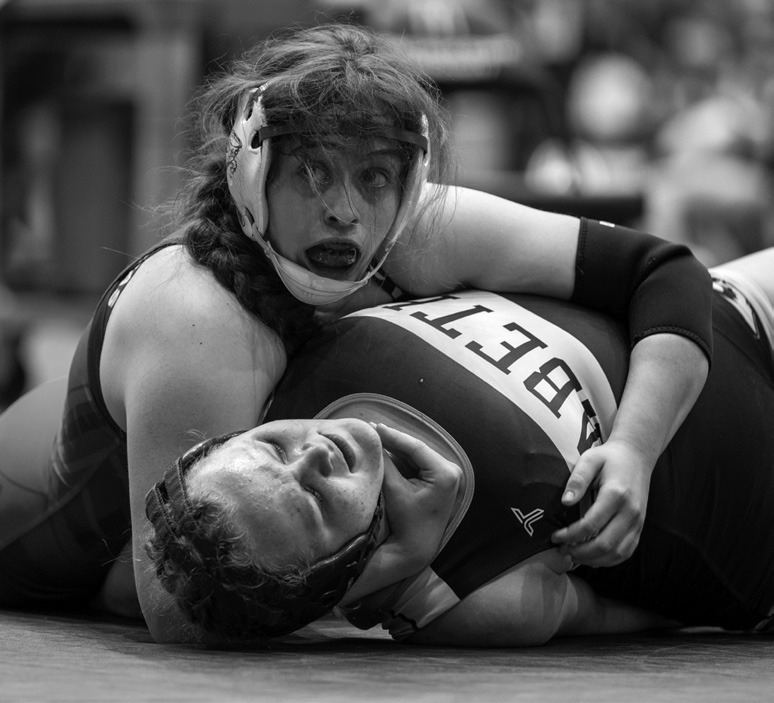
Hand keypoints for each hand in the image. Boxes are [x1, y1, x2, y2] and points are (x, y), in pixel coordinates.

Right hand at [377, 423, 462, 567]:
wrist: (416, 547)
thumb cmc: (406, 521)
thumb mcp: (394, 489)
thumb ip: (385, 463)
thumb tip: (374, 440)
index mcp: (445, 474)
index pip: (416, 447)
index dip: (393, 436)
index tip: (374, 427)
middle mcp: (452, 471)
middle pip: (417, 449)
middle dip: (394, 440)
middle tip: (372, 428)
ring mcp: (448, 474)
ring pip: (417, 454)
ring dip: (397, 447)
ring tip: (377, 435)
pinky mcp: (441, 478)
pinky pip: (419, 462)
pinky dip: (403, 457)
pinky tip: (387, 448)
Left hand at [550, 439, 650, 567]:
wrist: (636, 456)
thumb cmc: (609, 458)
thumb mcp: (590, 459)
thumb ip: (577, 479)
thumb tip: (565, 501)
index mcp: (616, 495)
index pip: (591, 524)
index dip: (570, 535)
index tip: (555, 536)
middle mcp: (630, 512)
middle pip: (605, 544)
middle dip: (580, 553)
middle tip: (562, 551)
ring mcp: (638, 522)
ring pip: (617, 553)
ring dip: (593, 560)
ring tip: (573, 555)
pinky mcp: (639, 528)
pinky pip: (626, 552)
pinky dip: (608, 560)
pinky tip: (591, 557)